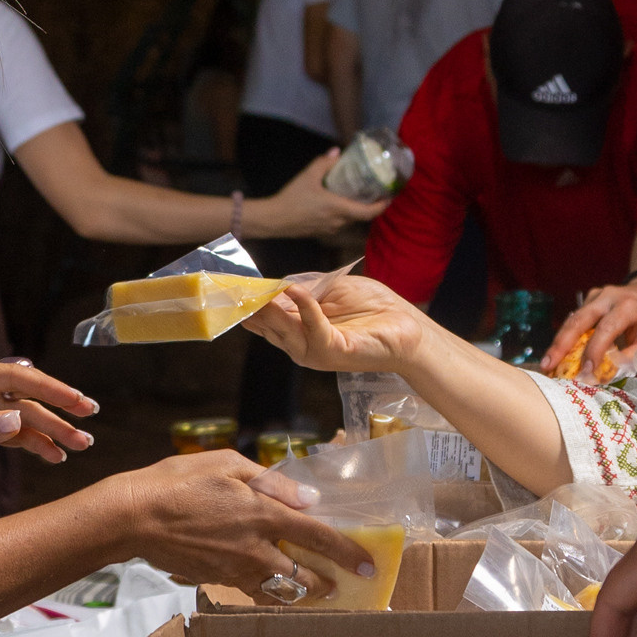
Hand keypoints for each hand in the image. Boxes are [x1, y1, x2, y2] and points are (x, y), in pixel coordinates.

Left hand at [0, 360, 97, 478]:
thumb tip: (18, 422)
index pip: (19, 379)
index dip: (52, 390)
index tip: (78, 403)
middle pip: (28, 400)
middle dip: (59, 414)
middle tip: (88, 429)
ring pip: (25, 420)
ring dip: (51, 433)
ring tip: (79, 447)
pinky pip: (14, 437)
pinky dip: (34, 445)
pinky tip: (54, 456)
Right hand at [113, 453, 380, 596]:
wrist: (134, 517)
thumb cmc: (178, 481)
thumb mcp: (228, 464)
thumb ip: (273, 482)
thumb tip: (308, 499)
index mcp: (263, 515)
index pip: (318, 537)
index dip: (348, 552)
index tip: (369, 564)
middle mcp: (255, 550)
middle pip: (304, 578)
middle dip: (327, 583)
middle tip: (341, 585)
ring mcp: (235, 570)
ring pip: (279, 592)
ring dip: (300, 594)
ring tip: (313, 592)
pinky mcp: (216, 579)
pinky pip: (251, 592)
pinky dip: (268, 594)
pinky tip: (270, 587)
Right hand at [244, 270, 424, 373]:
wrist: (407, 328)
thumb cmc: (374, 308)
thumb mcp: (332, 289)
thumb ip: (305, 287)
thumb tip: (276, 283)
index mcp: (298, 330)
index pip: (264, 317)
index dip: (248, 301)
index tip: (229, 285)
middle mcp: (300, 345)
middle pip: (266, 326)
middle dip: (250, 307)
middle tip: (233, 288)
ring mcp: (315, 352)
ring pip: (283, 331)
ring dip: (270, 309)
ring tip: (258, 291)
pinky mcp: (333, 352)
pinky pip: (312, 329)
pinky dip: (303, 308)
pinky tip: (294, 290)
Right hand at [248, 151, 389, 240]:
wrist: (274, 220)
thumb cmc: (292, 198)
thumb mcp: (308, 176)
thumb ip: (324, 162)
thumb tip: (337, 152)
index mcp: (338, 208)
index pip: (369, 212)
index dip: (382, 205)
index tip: (390, 195)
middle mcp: (339, 222)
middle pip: (362, 216)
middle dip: (372, 205)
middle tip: (376, 190)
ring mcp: (331, 229)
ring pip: (351, 220)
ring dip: (357, 209)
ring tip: (359, 194)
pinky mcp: (323, 232)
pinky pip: (341, 222)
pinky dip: (346, 213)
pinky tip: (340, 202)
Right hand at [543, 280, 636, 380]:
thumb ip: (631, 356)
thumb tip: (606, 378)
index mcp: (628, 305)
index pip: (606, 329)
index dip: (594, 351)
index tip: (585, 373)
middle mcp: (608, 297)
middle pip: (579, 320)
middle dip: (561, 345)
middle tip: (547, 366)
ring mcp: (596, 296)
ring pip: (572, 320)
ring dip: (559, 343)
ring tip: (546, 365)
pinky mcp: (589, 300)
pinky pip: (575, 320)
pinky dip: (566, 338)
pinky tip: (557, 355)